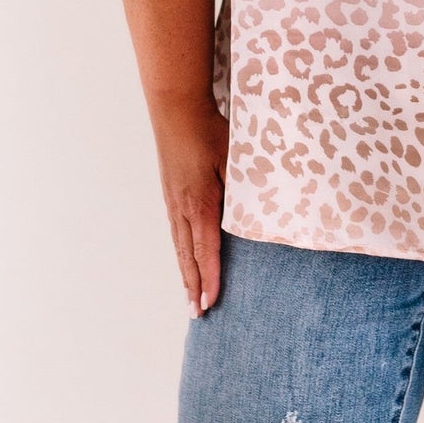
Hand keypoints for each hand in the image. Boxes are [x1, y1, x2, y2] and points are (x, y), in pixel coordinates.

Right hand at [150, 93, 228, 316]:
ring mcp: (172, 202)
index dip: (209, 279)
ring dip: (185, 274)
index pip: (206, 250)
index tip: (210, 303)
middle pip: (188, 256)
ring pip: (179, 247)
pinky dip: (180, 254)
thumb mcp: (233, 159)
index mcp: (200, 203)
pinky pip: (175, 233)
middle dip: (194, 286)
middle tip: (197, 314)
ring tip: (189, 296)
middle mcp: (182, 208)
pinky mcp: (170, 194)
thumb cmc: (208, 131)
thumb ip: (242, 190)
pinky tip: (183, 260)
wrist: (175, 109)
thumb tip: (253, 217)